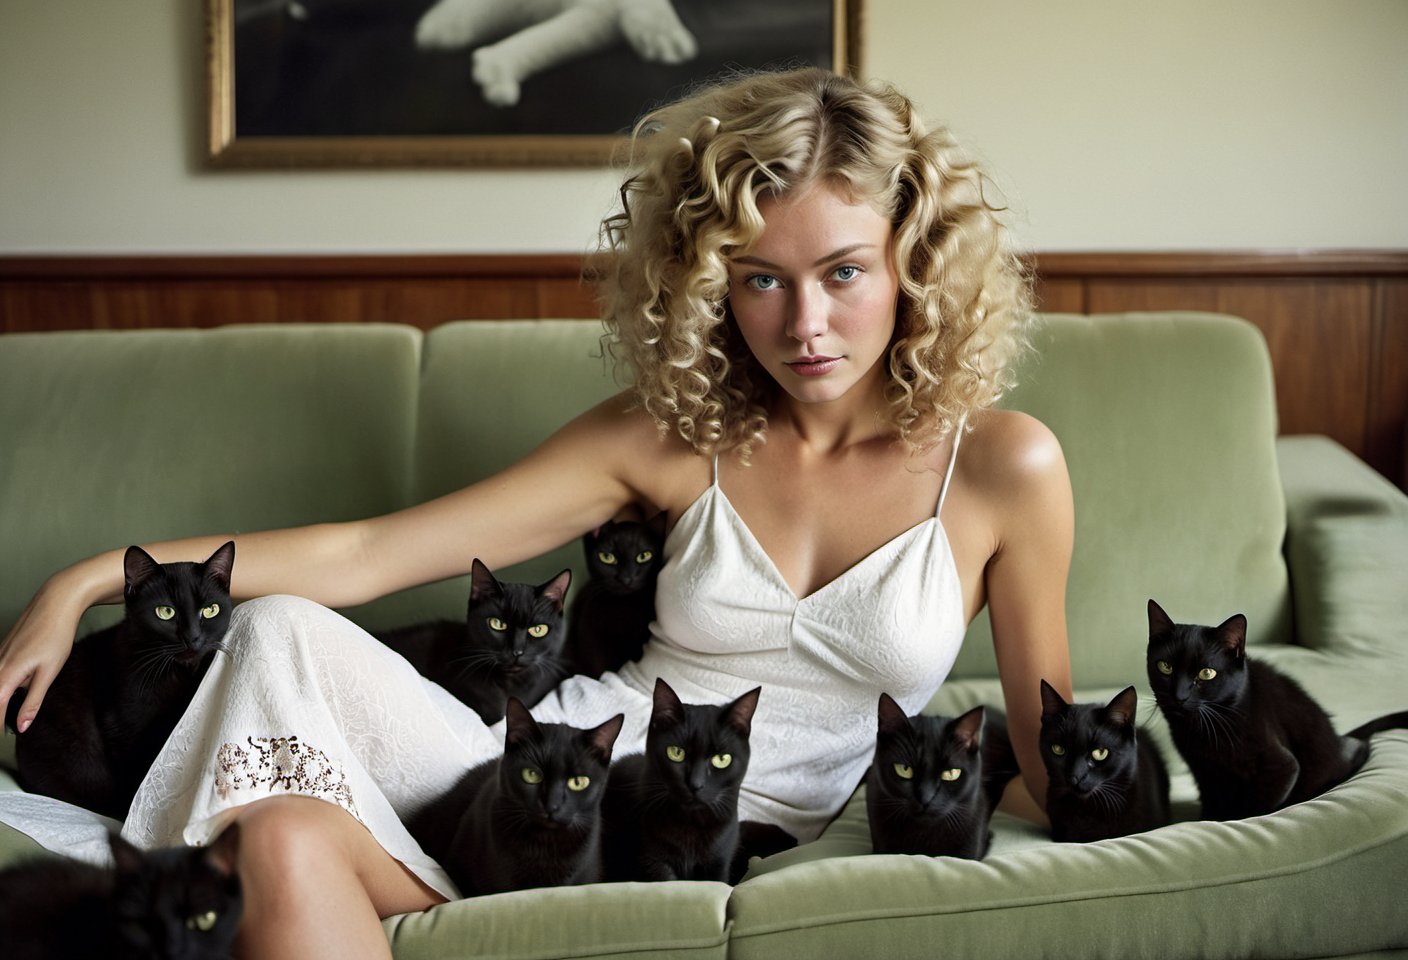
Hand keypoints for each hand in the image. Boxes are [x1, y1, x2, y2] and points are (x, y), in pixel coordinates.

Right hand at [0, 576, 84, 732]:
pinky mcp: (2, 649)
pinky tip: (11, 690)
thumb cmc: (55, 636)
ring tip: (7, 715)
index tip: (3, 738)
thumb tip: (22, 725)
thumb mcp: (48, 673)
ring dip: (0, 699)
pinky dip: (1, 685)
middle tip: (4, 729)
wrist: (55, 603)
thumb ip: (33, 701)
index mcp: (6, 675)